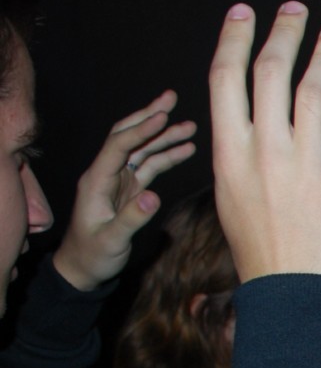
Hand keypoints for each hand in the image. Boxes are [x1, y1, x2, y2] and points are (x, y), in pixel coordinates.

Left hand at [52, 91, 197, 290]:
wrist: (83, 268)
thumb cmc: (93, 256)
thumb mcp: (111, 241)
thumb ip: (132, 219)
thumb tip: (153, 197)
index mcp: (97, 180)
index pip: (119, 145)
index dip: (141, 130)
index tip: (163, 116)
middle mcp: (107, 174)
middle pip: (128, 137)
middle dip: (149, 117)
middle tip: (171, 98)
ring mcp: (120, 180)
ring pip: (143, 150)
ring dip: (164, 136)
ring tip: (190, 125)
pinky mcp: (130, 189)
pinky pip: (150, 167)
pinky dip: (167, 156)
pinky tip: (185, 149)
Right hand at [209, 2, 320, 284]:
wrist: (292, 295)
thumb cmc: (262, 251)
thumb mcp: (231, 197)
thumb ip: (240, 155)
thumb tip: (248, 123)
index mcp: (230, 152)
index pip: (226, 79)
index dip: (234, 39)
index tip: (244, 14)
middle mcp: (266, 151)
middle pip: (271, 73)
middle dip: (284, 34)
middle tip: (296, 12)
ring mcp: (308, 165)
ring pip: (316, 92)